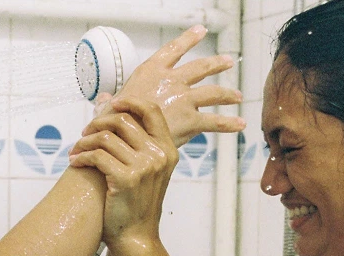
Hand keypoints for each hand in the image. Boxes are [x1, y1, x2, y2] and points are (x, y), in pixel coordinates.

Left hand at [69, 97, 178, 245]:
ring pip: (105, 138)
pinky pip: (96, 156)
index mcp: (168, 150)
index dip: (129, 101)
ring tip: (75, 151)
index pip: (151, 110)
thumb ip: (135, 139)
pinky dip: (81, 157)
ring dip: (84, 142)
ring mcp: (144, 167)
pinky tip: (75, 163)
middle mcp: (159, 156)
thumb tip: (110, 101)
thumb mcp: (147, 169)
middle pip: (122, 120)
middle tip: (84, 134)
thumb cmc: (136, 202)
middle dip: (97, 123)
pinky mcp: (125, 179)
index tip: (111, 104)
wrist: (136, 237)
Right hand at [109, 26, 244, 145]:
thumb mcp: (106, 105)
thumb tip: (103, 99)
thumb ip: (109, 101)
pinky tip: (240, 125)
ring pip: (213, 92)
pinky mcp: (190, 120)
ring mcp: (183, 98)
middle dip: (217, 63)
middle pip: (201, 67)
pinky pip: (215, 121)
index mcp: (151, 71)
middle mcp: (171, 80)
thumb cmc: (110, 121)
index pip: (173, 49)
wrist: (120, 136)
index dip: (189, 38)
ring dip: (227, 93)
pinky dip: (229, 123)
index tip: (200, 30)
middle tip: (227, 61)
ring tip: (237, 96)